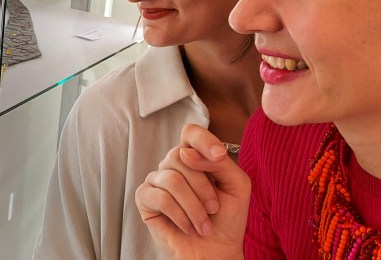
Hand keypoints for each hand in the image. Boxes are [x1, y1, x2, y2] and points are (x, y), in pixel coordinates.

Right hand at [135, 124, 249, 259]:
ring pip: (172, 179)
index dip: (203, 140)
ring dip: (194, 207)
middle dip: (203, 187)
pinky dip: (180, 216)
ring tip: (203, 224)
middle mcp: (173, 165)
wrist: (216, 251)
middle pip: (181, 156)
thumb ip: (220, 163)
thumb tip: (186, 152)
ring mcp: (157, 180)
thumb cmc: (227, 219)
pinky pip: (160, 197)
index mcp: (195, 157)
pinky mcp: (144, 198)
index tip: (219, 156)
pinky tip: (188, 227)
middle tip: (213, 208)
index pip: (190, 133)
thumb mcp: (236, 185)